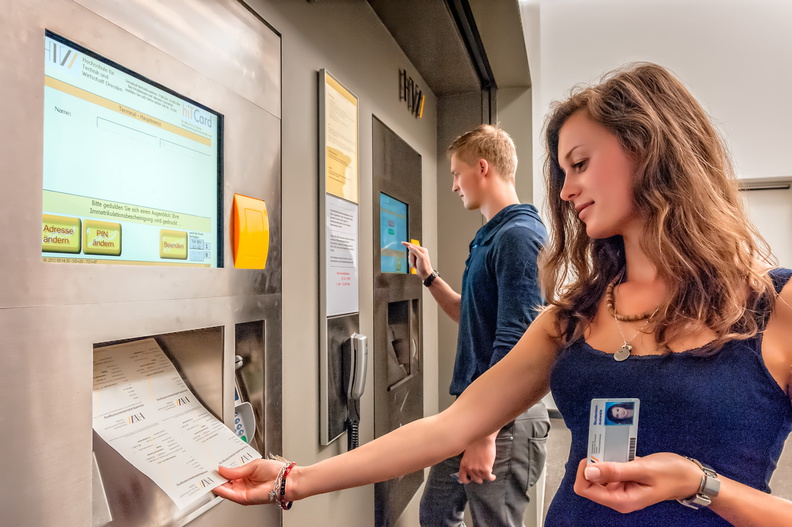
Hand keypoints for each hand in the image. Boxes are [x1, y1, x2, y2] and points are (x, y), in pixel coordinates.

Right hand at [212, 459, 287, 504]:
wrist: (285, 480)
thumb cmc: (275, 471)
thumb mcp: (252, 465)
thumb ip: (236, 470)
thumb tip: (222, 469)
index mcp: (245, 475)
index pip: (229, 474)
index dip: (220, 470)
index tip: (211, 466)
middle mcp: (243, 485)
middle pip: (225, 482)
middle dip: (215, 477)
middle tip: (206, 471)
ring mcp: (243, 492)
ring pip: (224, 489)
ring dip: (215, 484)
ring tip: (207, 476)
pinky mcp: (244, 498)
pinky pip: (229, 494)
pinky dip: (221, 490)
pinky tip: (215, 484)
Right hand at [401, 242, 432, 279]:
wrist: (425, 274)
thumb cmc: (425, 266)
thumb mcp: (420, 258)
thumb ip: (415, 251)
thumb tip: (410, 246)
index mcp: (423, 250)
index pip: (413, 246)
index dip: (407, 244)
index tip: (403, 243)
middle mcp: (420, 252)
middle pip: (411, 252)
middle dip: (411, 258)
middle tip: (415, 262)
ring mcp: (418, 256)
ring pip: (410, 256)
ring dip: (411, 261)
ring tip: (416, 264)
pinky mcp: (416, 260)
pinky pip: (410, 260)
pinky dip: (411, 263)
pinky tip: (415, 265)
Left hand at [457, 434, 496, 483]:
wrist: (483, 439)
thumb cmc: (476, 443)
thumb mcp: (467, 454)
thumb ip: (468, 462)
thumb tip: (471, 469)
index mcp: (463, 464)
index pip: (462, 477)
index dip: (466, 480)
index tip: (470, 480)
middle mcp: (469, 468)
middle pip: (474, 479)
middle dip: (478, 478)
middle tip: (481, 475)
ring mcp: (477, 470)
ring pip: (483, 478)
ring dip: (485, 476)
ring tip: (488, 473)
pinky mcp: (486, 469)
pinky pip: (489, 477)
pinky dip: (492, 477)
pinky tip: (493, 476)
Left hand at [573, 453, 702, 513]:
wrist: (690, 476)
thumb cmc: (672, 474)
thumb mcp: (643, 470)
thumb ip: (615, 471)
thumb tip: (588, 472)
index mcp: (621, 500)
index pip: (585, 489)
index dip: (585, 471)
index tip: (596, 456)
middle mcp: (618, 497)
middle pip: (589, 481)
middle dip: (594, 464)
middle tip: (608, 450)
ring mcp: (621, 489)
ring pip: (598, 474)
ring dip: (603, 460)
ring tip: (617, 450)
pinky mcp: (625, 480)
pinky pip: (610, 469)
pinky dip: (612, 459)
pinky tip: (622, 452)